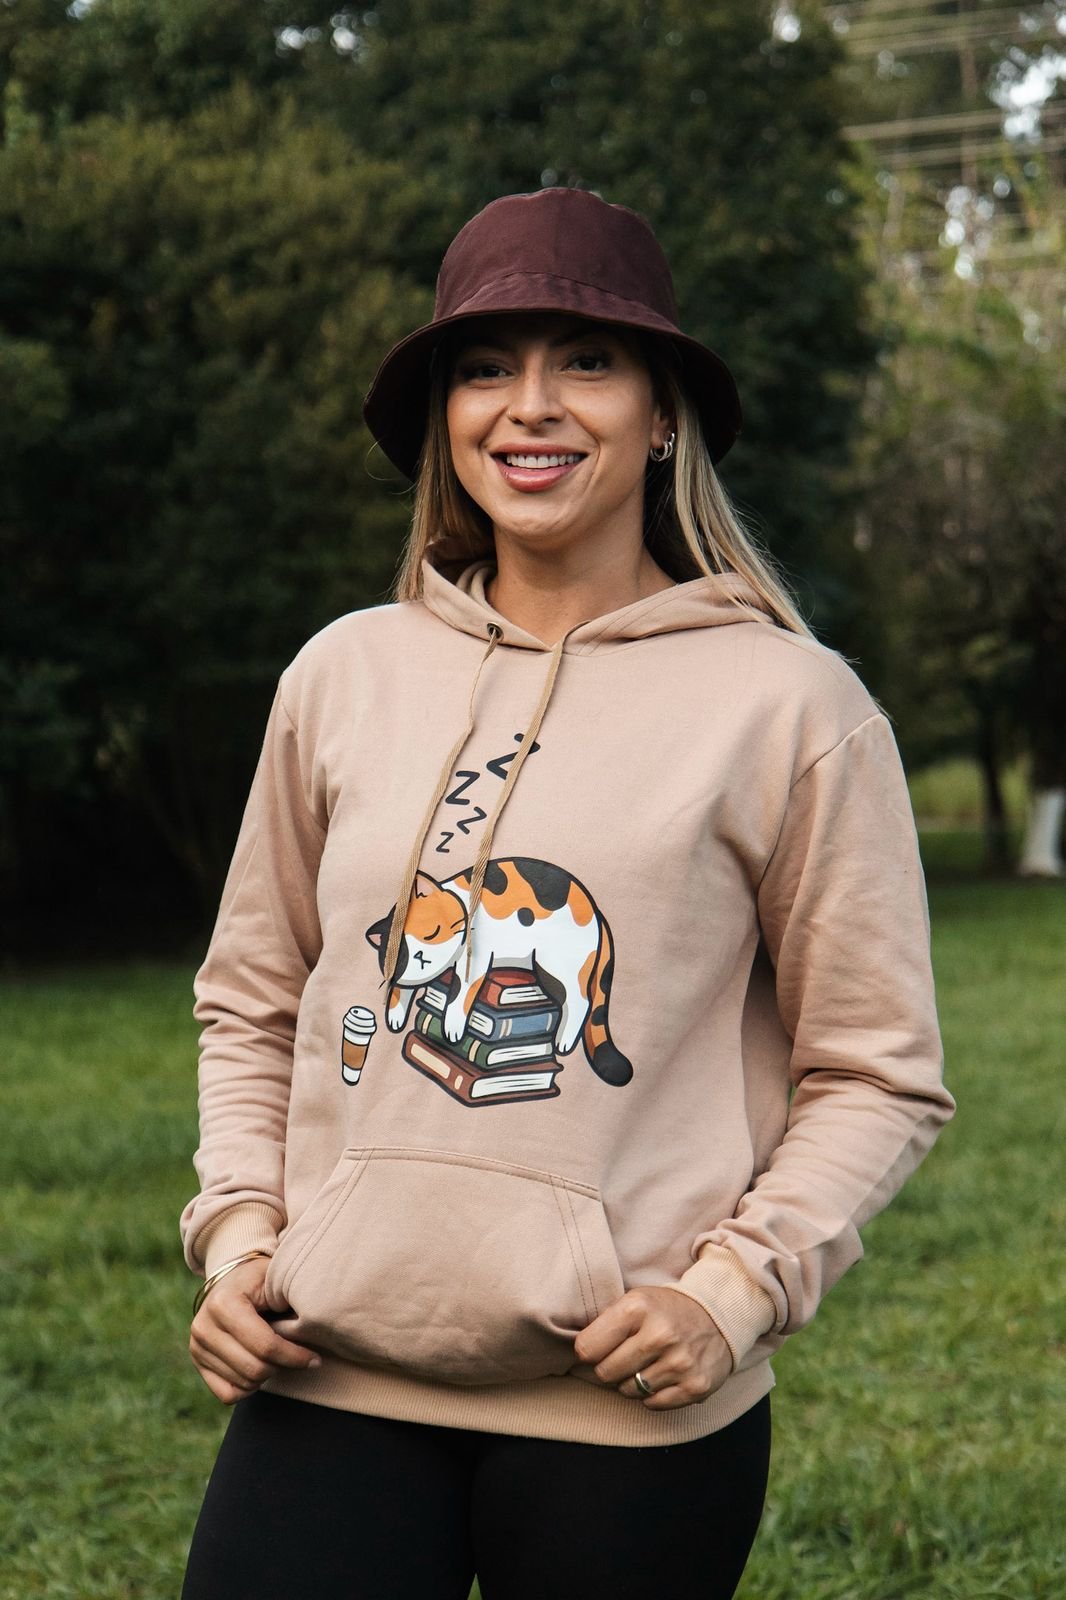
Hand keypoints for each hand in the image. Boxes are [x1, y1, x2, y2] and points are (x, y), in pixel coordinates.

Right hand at [189, 1256, 320, 1404]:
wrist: (235, 1277)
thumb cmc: (262, 1280)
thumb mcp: (276, 1281)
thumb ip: (290, 1303)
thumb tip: (311, 1330)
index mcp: (224, 1303)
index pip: (265, 1346)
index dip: (294, 1357)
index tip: (314, 1359)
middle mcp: (203, 1326)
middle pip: (254, 1369)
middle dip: (282, 1366)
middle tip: (299, 1357)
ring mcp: (196, 1347)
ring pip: (242, 1384)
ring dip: (267, 1375)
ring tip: (279, 1357)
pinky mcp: (198, 1363)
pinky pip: (227, 1394)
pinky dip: (248, 1388)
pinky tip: (260, 1367)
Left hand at [569, 1287, 732, 1410]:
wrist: (718, 1315)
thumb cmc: (666, 1309)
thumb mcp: (635, 1299)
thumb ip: (605, 1322)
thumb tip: (573, 1355)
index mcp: (637, 1308)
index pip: (587, 1348)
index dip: (589, 1351)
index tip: (599, 1348)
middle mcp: (659, 1334)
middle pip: (605, 1373)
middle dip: (609, 1368)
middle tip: (624, 1357)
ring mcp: (679, 1362)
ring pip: (628, 1391)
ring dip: (632, 1382)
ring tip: (646, 1364)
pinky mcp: (695, 1386)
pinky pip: (653, 1404)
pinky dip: (653, 1395)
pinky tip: (662, 1376)